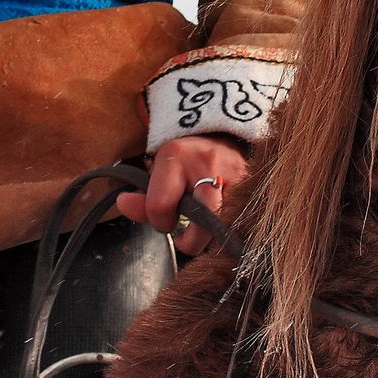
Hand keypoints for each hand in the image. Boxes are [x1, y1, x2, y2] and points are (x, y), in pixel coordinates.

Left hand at [115, 135, 248, 254]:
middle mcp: (207, 164)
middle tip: (186, 234)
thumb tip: (122, 204)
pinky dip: (230, 230)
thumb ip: (143, 198)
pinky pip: (241, 223)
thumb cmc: (186, 163)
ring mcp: (235, 174)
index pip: (160, 206)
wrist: (222, 137)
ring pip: (224, 227)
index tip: (165, 218)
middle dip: (191, 240)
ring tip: (206, 228)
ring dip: (213, 237)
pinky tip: (225, 224)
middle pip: (201, 223)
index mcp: (175, 157)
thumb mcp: (160, 173)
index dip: (159, 221)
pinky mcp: (254, 186)